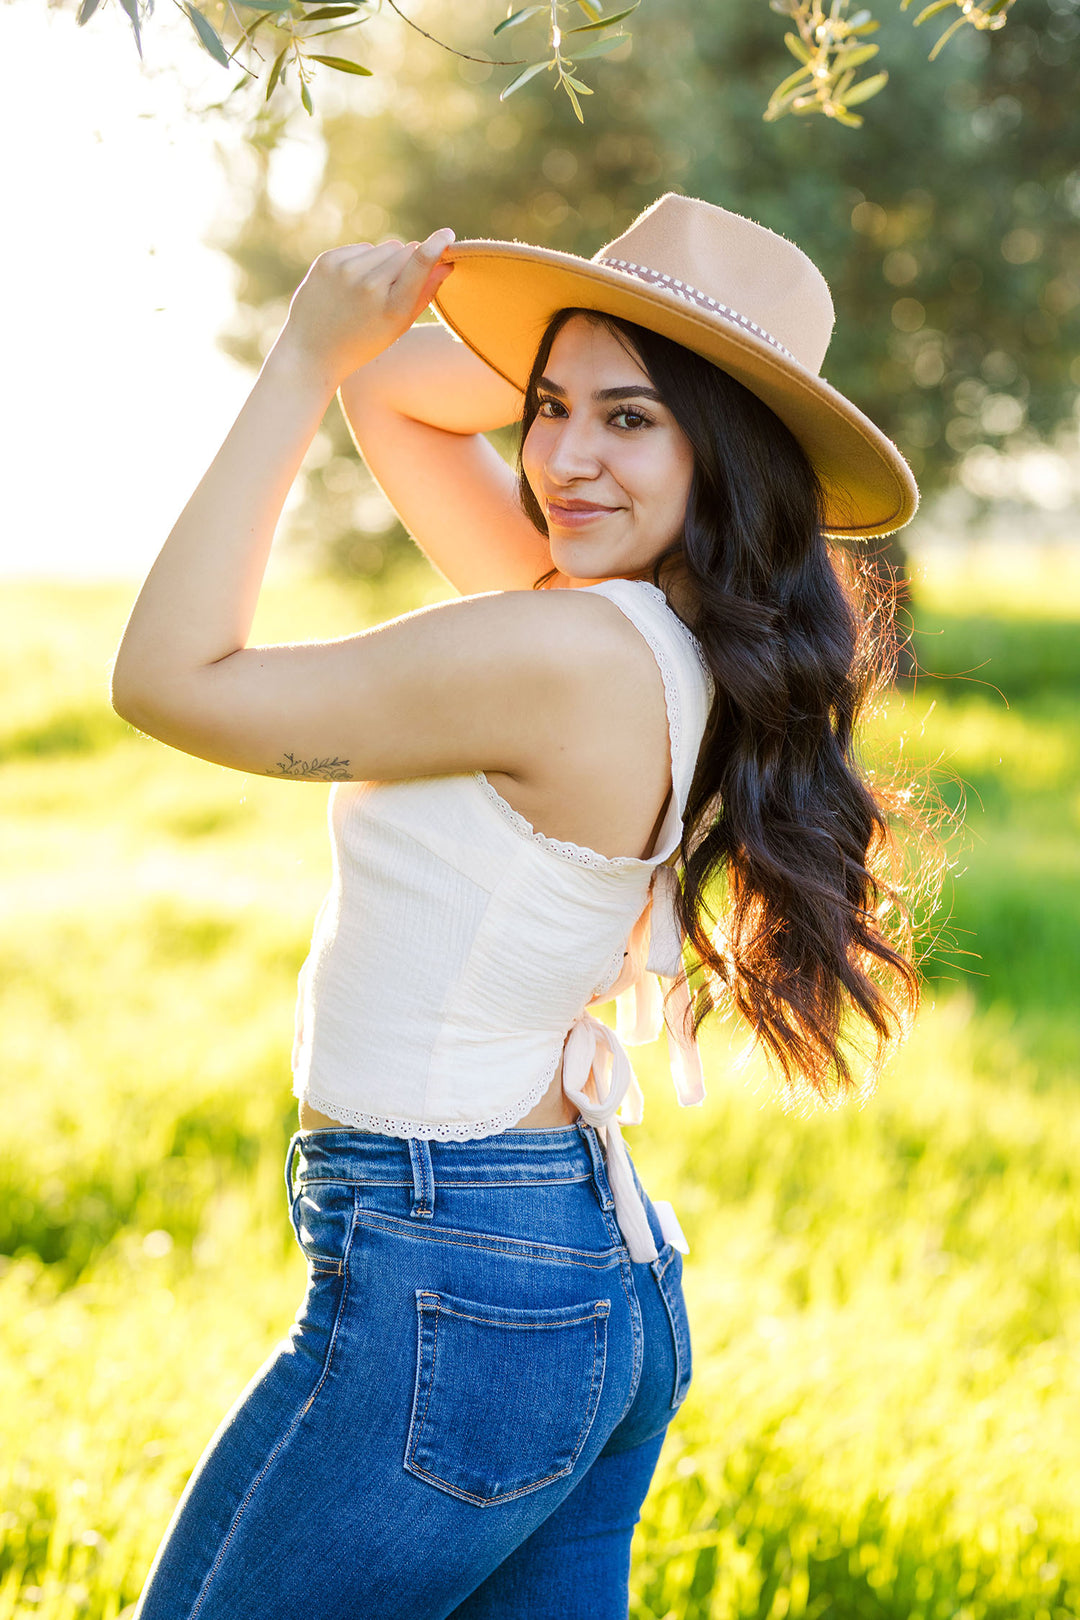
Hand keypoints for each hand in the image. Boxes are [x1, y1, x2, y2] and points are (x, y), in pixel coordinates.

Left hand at [276, 228, 455, 385]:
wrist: (311, 351)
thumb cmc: (362, 343)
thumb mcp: (398, 327)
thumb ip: (424, 294)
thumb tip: (446, 264)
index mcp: (391, 308)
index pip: (419, 262)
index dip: (436, 245)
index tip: (447, 235)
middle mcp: (369, 286)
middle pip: (404, 250)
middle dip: (407, 261)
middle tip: (394, 286)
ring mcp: (345, 270)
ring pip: (384, 248)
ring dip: (384, 262)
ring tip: (369, 290)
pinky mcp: (327, 261)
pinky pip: (361, 249)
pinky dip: (362, 262)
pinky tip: (351, 285)